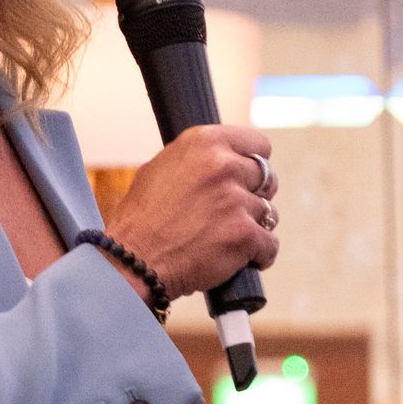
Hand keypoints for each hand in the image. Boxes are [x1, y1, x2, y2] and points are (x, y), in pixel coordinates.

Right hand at [107, 125, 278, 301]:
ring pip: (269, 213)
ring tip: (225, 239)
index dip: (254, 163)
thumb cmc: (141, 220)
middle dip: (254, 196)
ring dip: (253, 227)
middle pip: (268, 179)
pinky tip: (238, 259)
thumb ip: (197, 160)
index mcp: (203, 142)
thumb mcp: (161, 170)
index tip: (249, 178)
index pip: (257, 144)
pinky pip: (270, 245)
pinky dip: (258, 256)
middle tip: (232, 213)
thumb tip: (223, 158)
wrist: (132, 261)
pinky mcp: (244, 235)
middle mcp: (222, 166)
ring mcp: (235, 201)